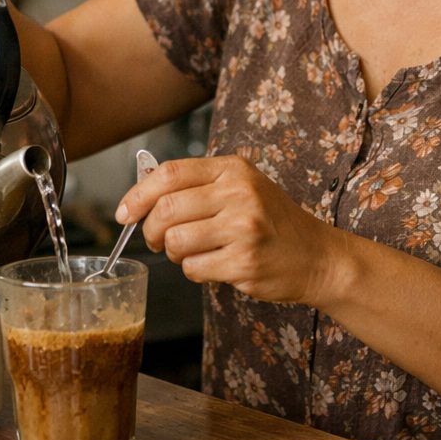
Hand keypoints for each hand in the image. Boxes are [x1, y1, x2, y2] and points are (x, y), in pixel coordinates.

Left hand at [116, 154, 334, 303]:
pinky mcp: (244, 262)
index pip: (169, 174)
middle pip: (166, 209)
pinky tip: (216, 264)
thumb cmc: (271, 221)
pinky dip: (195, 271)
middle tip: (158, 239)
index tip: (124, 213)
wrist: (316, 255)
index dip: (138, 194)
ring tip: (195, 251)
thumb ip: (197, 185)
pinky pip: (194, 269)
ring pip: (176, 242)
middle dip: (151, 231)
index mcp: (233, 168)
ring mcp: (243, 228)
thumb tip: (140, 196)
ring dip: (175, 253)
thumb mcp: (240, 186)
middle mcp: (238, 193)